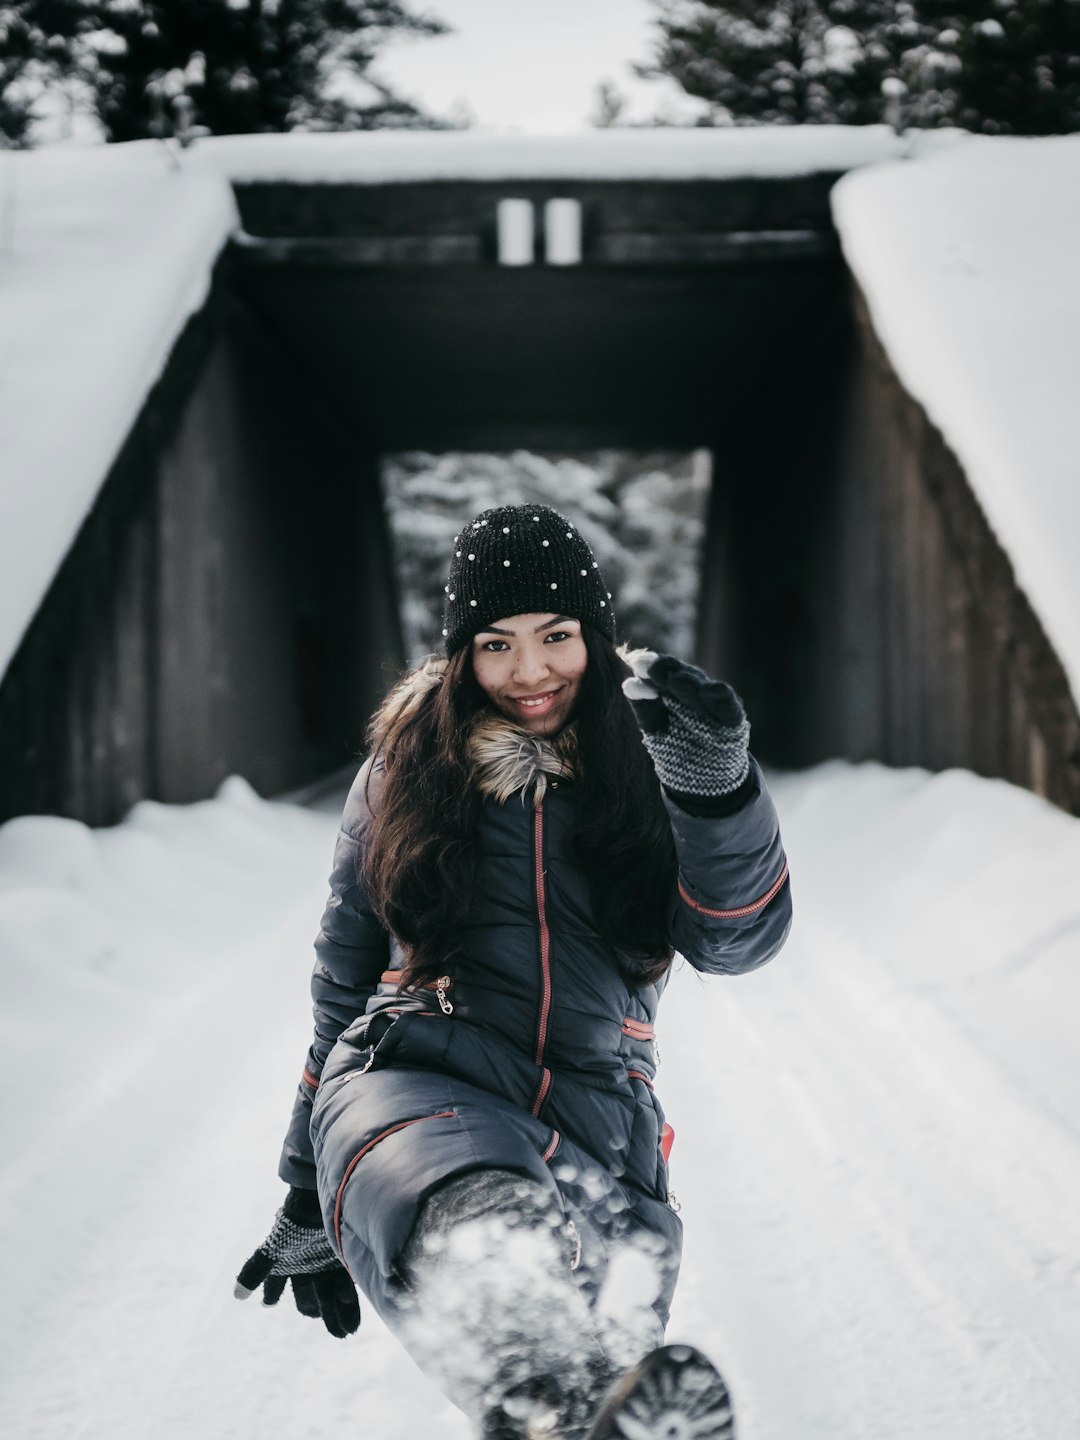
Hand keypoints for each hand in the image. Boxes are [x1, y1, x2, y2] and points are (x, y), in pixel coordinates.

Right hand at [234, 1187, 359, 1338]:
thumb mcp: (275, 1248)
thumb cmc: (296, 1220)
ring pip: (331, 1293)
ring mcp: (325, 1259)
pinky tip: (353, 1310)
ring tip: (346, 1333)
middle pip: (312, 1295)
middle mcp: (306, 1262)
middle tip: (335, 1334)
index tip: (267, 1302)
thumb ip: (257, 1271)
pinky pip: (345, 1281)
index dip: (272, 1292)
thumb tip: (236, 1296)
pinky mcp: (340, 1254)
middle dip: (320, 1313)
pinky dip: (349, 1299)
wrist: (319, 1196)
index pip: (277, 1284)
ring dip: (338, 1313)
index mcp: (287, 1261)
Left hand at [622, 651, 749, 797]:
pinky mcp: (733, 720)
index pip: (660, 675)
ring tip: (675, 678)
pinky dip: (721, 699)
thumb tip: (628, 683)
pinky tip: (713, 690)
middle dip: (664, 670)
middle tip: (646, 665)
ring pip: (702, 689)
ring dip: (689, 683)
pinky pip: (728, 707)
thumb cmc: (679, 749)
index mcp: (674, 692)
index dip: (649, 668)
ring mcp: (714, 706)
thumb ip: (646, 708)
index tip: (635, 663)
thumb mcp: (658, 729)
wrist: (707, 782)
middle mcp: (695, 693)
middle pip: (680, 677)